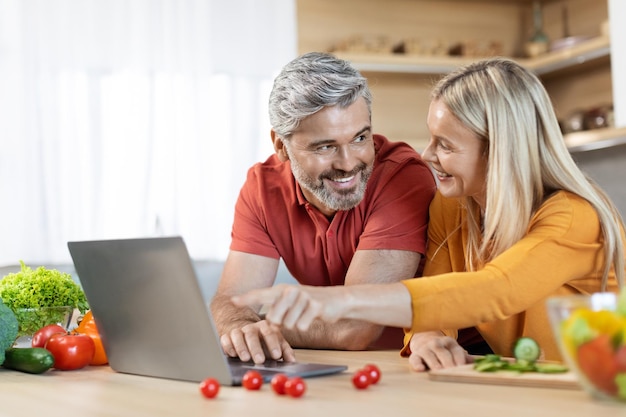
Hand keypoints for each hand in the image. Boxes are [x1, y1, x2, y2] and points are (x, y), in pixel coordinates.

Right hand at [220, 319, 295, 363]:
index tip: (277, 355)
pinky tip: (232, 354)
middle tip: (260, 360)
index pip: (270, 332)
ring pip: (237, 335)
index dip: (273, 344)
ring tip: (246, 358)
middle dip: (256, 348)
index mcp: (265, 326)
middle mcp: (251, 327)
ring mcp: (238, 330)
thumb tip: (292, 361)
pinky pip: (225, 339)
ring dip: (241, 347)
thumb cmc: (263, 339)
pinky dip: (228, 346)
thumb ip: (285, 351)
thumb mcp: (276, 342)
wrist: (243, 329)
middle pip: (252, 335)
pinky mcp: (226, 336)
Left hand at [231, 284, 346, 330]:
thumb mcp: (292, 305)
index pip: (261, 294)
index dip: (247, 299)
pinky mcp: (314, 305)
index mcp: (282, 290)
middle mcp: (290, 291)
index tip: (233, 301)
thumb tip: (266, 326)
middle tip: (292, 318)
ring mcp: (302, 297)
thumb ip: (277, 312)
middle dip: (280, 325)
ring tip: (304, 316)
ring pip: (288, 324)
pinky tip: (312, 317)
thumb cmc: (310, 304)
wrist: (337, 300)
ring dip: (295, 325)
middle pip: (273, 318)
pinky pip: (301, 325)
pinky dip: (306, 325)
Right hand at [408, 331, 469, 371]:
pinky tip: (420, 369)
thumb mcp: (455, 351)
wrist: (424, 342)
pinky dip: (417, 364)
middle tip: (451, 370)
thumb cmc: (444, 351)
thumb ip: (467, 358)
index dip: (459, 358)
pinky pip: (414, 359)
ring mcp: (425, 348)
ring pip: (429, 354)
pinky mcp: (415, 355)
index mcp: (449, 342)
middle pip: (442, 351)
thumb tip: (482, 362)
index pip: (455, 349)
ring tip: (438, 370)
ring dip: (434, 362)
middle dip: (447, 361)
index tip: (462, 366)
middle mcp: (437, 343)